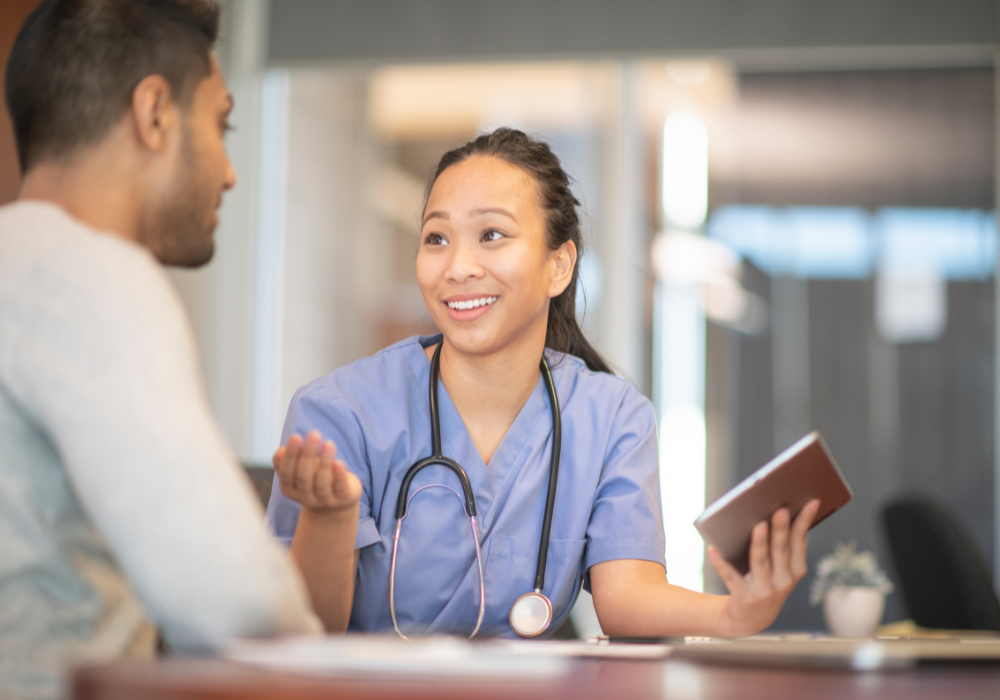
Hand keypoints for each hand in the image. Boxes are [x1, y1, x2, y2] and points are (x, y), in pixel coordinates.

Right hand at [273, 430, 361, 514]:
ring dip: (325, 462)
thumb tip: (280, 451)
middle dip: (308, 454)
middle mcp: (305, 497)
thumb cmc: (313, 477)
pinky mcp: (342, 499)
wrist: (335, 501)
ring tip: (329, 443)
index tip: (296, 436)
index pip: (287, 473)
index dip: (291, 456)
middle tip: (314, 434)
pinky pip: (340, 488)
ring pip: (322, 483)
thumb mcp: (298, 469)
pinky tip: (340, 463)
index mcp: (290, 489)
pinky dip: (339, 476)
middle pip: (304, 477)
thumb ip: (287, 460)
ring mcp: (324, 501)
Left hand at [709, 498, 820, 637]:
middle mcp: (783, 581)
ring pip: (760, 562)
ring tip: (758, 525)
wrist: (750, 619)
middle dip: (782, 529)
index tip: (811, 502)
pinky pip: (731, 577)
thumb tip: (780, 510)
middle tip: (781, 509)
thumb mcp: (780, 568)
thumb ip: (781, 545)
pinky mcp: (744, 597)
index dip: (805, 521)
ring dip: (760, 544)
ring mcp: (764, 590)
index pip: (800, 541)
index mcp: (795, 570)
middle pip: (781, 550)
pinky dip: (721, 564)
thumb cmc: (765, 582)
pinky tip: (712, 549)